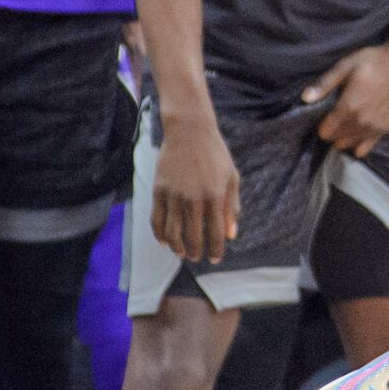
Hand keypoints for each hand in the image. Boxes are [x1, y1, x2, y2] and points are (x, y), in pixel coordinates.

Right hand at [151, 113, 240, 262]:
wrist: (189, 131)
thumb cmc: (215, 153)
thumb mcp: (232, 177)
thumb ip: (232, 207)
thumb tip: (231, 235)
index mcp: (214, 197)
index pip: (215, 234)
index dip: (215, 250)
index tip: (214, 258)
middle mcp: (193, 199)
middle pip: (192, 237)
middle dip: (195, 252)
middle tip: (197, 256)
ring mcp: (174, 195)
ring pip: (172, 233)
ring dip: (177, 248)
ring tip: (181, 253)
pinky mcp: (159, 190)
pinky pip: (157, 220)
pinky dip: (159, 235)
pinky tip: (164, 241)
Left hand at [304, 43, 388, 155]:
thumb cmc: (370, 63)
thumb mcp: (345, 66)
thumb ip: (325, 84)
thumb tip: (305, 98)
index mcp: (350, 107)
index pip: (327, 130)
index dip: (321, 126)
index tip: (323, 117)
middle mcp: (362, 122)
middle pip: (336, 139)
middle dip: (332, 131)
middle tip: (334, 118)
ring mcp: (374, 128)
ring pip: (349, 144)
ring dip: (343, 138)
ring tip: (345, 123)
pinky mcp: (384, 131)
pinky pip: (365, 149)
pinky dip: (357, 145)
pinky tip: (356, 133)